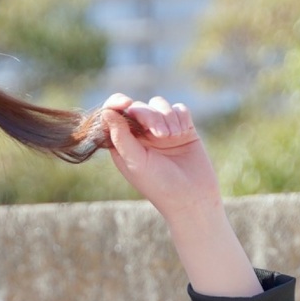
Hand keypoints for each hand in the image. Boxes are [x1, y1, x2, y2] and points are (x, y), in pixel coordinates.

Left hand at [100, 94, 221, 220]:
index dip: (116, 103)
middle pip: (139, 107)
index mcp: (123, 143)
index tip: (126, 104)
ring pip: (159, 104)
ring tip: (174, 137)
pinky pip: (179, 109)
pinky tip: (183, 133)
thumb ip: (121, 137)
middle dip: (150, 117)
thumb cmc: (160, 185)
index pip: (113, 114)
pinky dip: (180, 117)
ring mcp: (162, 130)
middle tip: (162, 136)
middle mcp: (141, 135)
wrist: (193, 197)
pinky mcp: (182, 128)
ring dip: (167, 117)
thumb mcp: (136, 162)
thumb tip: (106, 112)